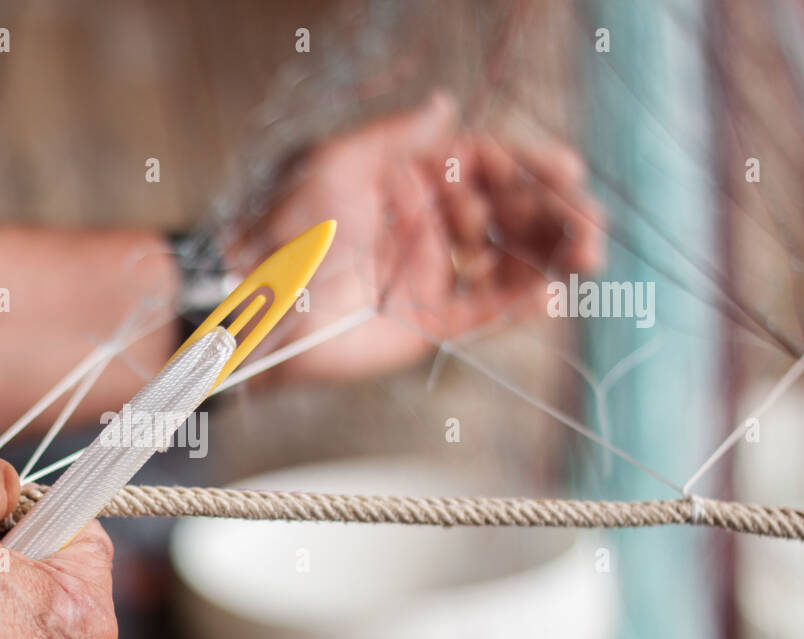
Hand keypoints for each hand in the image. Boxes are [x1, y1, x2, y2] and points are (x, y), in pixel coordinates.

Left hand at [230, 91, 604, 381]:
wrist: (258, 304)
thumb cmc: (287, 227)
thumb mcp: (338, 163)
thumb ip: (398, 138)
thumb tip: (445, 104)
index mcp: (408, 179)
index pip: (485, 165)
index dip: (530, 167)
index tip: (569, 171)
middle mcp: (426, 223)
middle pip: (506, 213)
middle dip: (553, 215)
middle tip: (591, 226)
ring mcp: (430, 274)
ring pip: (505, 262)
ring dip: (549, 258)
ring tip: (587, 258)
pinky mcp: (427, 324)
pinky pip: (484, 314)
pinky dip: (520, 307)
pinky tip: (555, 297)